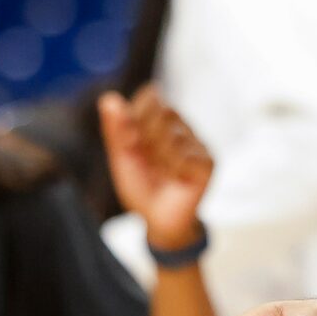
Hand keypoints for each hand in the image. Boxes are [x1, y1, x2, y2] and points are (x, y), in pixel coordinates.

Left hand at [100, 85, 212, 250]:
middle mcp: (182, 127)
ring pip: (174, 136)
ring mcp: (198, 143)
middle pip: (164, 112)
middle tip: (146, 161)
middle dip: (146, 138)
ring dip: (158, 158)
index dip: (135, 115)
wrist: (158, 220)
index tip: (129, 141)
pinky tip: (175, 180)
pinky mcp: (209, 162)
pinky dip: (173, 170)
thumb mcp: (121, 157)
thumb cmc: (141, 185)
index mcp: (160, 120)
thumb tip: (108, 98)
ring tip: (161, 174)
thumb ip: (115, 129)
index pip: (151, 95)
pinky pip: (186, 156)